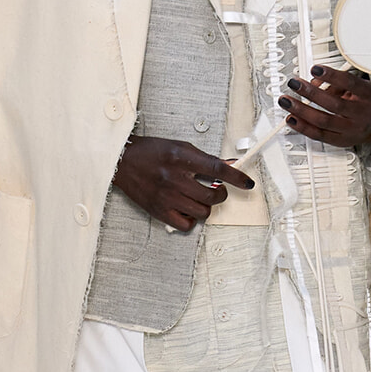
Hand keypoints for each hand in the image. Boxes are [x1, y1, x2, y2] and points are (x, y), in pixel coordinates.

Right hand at [113, 136, 254, 232]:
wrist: (122, 161)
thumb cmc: (151, 152)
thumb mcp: (181, 147)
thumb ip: (205, 158)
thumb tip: (230, 164)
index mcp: (181, 158)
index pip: (217, 169)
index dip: (236, 177)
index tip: (248, 183)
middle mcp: (175, 178)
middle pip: (212, 195)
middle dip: (221, 193)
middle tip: (217, 189)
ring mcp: (167, 197)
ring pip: (203, 211)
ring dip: (206, 206)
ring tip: (198, 198)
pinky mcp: (159, 211)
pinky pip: (186, 224)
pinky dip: (191, 219)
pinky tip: (187, 209)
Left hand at [278, 65, 370, 149]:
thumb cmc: (362, 102)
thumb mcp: (356, 87)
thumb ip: (336, 83)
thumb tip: (312, 83)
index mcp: (368, 94)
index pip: (349, 83)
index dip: (331, 76)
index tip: (314, 69)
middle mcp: (363, 114)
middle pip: (334, 104)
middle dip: (311, 93)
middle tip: (295, 84)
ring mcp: (352, 130)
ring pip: (324, 121)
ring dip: (302, 110)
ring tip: (287, 101)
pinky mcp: (341, 141)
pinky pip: (319, 135)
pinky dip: (302, 127)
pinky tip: (292, 118)